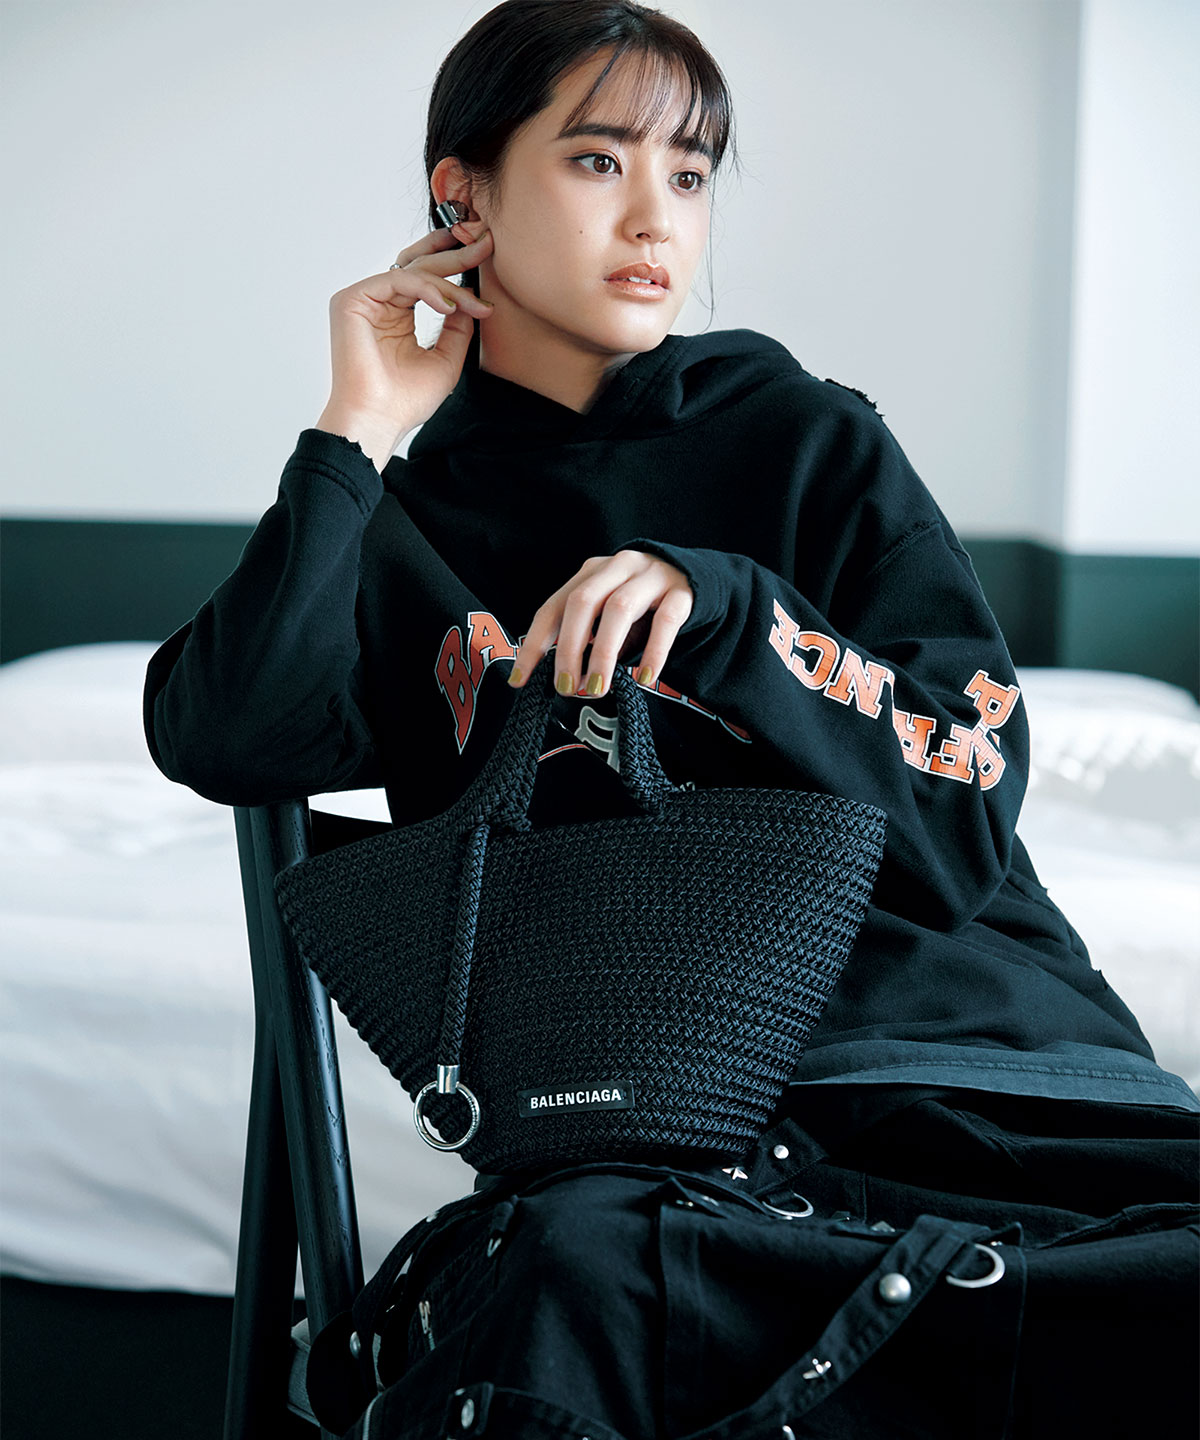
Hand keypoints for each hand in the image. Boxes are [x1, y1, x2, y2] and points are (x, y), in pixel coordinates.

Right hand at [316, 220, 494, 466]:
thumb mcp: (446, 359)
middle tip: (486, 244)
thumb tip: (472, 299)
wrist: (379, 421)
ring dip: (448, 280)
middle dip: (456, 254)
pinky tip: (449, 305)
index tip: (488, 259)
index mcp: (396, 315)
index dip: (457, 267)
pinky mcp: (352, 300)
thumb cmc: (406, 401)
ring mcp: (364, 300)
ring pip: (413, 271)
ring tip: (474, 300)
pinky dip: (427, 289)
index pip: (427, 279)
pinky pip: (398, 281)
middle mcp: (379, 303)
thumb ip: (458, 328)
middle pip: (419, 265)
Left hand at [507, 551, 693, 697]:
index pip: (553, 607)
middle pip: (582, 602)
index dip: (534, 644)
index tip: (521, 680)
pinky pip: (665, 621)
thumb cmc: (644, 604)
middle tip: (565, 687)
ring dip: (602, 652)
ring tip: (597, 688)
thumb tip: (568, 680)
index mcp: (591, 572)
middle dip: (568, 649)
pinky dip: (654, 652)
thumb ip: (588, 638)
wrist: (697, 580)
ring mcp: (651, 576)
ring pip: (619, 609)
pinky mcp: (682, 592)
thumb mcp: (609, 615)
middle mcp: (618, 567)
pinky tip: (644, 678)